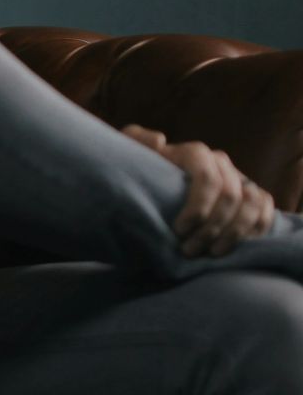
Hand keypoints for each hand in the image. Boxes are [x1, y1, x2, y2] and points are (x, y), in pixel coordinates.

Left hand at [121, 124, 274, 256]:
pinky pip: (265, 209)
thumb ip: (136, 142)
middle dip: (211, 228)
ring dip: (234, 232)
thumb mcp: (130, 156)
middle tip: (189, 250)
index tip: (179, 230)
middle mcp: (220, 163)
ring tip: (211, 253)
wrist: (152, 186)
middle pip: (230, 196)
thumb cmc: (139, 172)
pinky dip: (256, 229)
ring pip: (251, 203)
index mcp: (194, 153)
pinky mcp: (251, 195)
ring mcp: (238, 178)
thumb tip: (159, 140)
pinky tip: (233, 246)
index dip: (198, 207)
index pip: (208, 178)